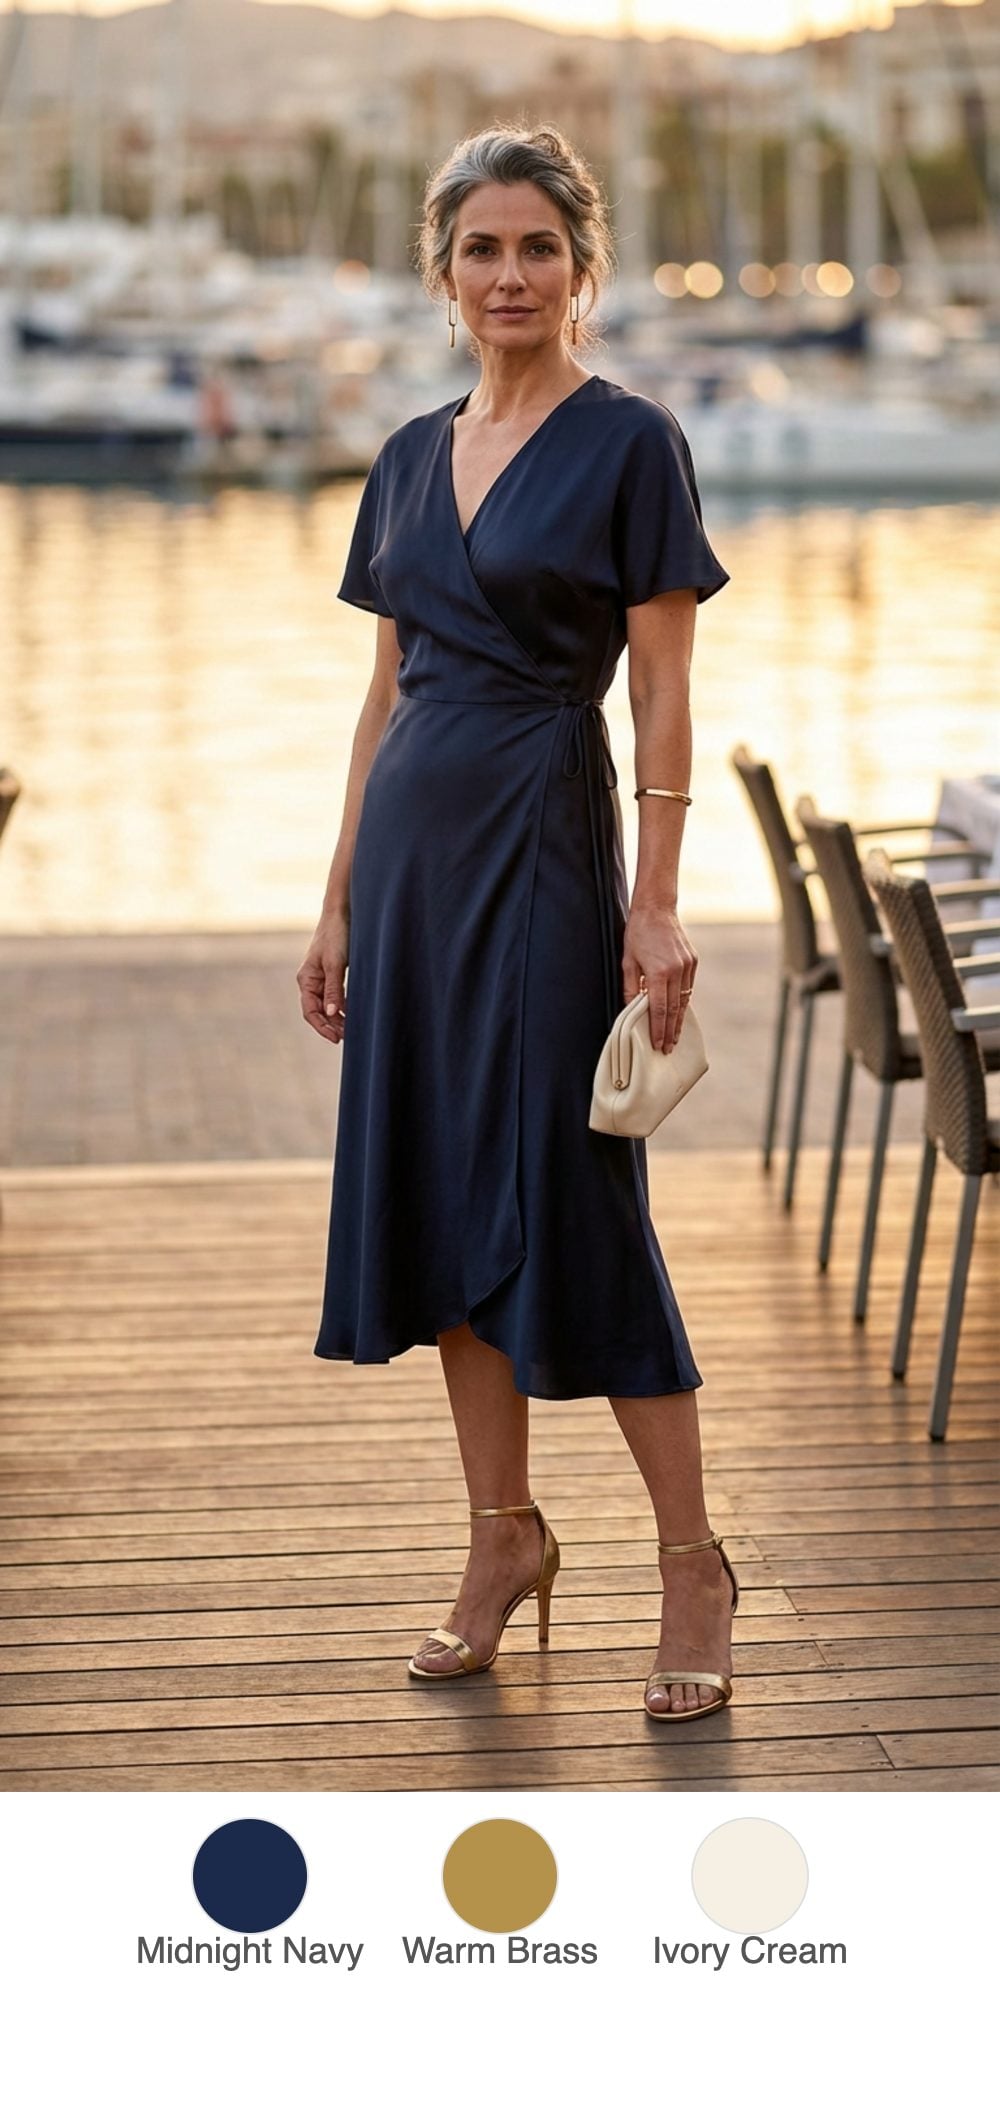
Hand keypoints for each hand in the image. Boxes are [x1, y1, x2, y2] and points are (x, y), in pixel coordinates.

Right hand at [297, 909, 349, 1043]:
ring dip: (338, 1018)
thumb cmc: (336, 935)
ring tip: (352, 1029)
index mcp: (306, 979)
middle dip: (331, 1025)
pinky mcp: (333, 973)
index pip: (310, 1011)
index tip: (336, 1038)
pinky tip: (354, 1012)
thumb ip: (334, 989)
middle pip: (318, 1011)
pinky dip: (343, 1006)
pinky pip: (336, 996)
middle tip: (349, 1037)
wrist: (342, 912)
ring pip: (327, 1005)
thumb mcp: (335, 964)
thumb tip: (331, 1013)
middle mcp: (311, 980)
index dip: (322, 1027)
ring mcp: (322, 977)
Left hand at [622, 904, 696, 1052]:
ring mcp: (687, 966)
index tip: (658, 1045)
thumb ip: (631, 988)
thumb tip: (630, 1010)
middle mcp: (676, 971)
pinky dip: (684, 1003)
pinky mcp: (693, 961)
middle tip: (668, 1049)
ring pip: (684, 1000)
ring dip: (679, 1020)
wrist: (657, 909)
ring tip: (675, 1037)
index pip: (659, 1010)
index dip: (658, 1030)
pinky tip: (679, 1014)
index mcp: (659, 973)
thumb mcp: (628, 961)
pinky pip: (688, 988)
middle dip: (670, 1031)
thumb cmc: (638, 934)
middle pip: (674, 1009)